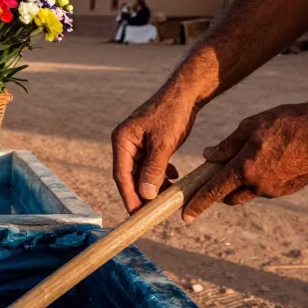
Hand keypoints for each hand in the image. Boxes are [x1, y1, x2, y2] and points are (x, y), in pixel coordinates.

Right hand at [111, 88, 197, 213]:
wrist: (186, 94)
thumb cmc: (172, 114)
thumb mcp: (164, 144)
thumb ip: (154, 169)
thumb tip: (145, 194)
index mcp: (122, 140)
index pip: (121, 174)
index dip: (128, 195)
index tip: (136, 213)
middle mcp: (126, 143)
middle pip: (130, 175)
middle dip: (141, 193)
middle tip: (151, 212)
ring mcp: (137, 143)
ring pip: (142, 172)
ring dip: (153, 185)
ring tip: (166, 198)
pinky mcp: (149, 143)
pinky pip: (151, 164)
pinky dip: (161, 174)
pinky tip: (173, 178)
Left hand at [182, 101, 307, 222]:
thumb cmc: (287, 122)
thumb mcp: (251, 126)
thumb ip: (226, 145)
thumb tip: (207, 157)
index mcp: (245, 169)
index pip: (214, 192)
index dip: (197, 204)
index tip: (185, 216)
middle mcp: (259, 185)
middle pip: (230, 197)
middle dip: (221, 191)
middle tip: (219, 174)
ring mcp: (276, 190)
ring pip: (250, 192)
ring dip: (244, 182)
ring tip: (252, 157)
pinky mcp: (290, 189)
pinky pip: (268, 188)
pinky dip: (261, 179)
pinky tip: (271, 159)